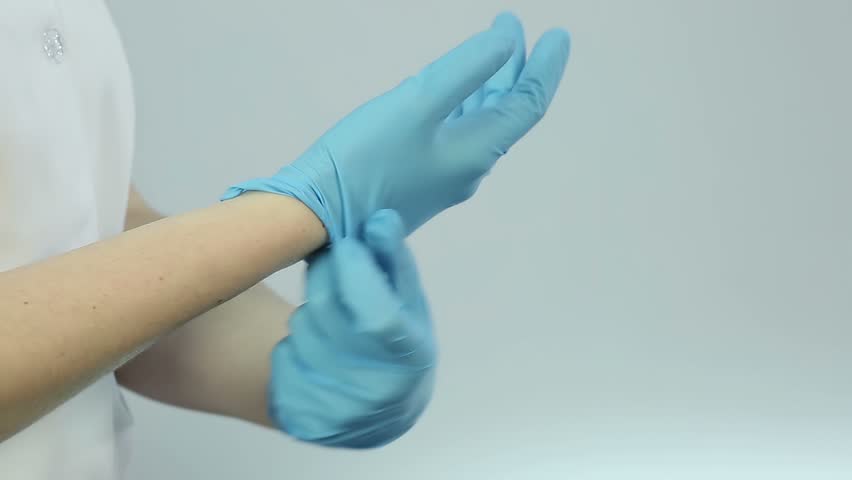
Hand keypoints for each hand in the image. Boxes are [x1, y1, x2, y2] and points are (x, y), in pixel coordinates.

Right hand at [222, 12, 570, 240]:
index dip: (545, 68)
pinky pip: (453, 132)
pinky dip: (461, 103)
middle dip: (514, 68)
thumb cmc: (364, 159)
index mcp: (476, 152)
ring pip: (478, 122)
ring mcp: (442, 176)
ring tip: (490, 47)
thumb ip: (465, 70)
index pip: (528, 106)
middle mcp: (467, 168)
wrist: (315, 218)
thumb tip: (507, 41)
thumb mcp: (416, 104)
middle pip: (505, 113)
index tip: (558, 34)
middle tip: (512, 25)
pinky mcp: (417, 178)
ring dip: (487, 83)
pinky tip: (450, 89)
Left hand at [267, 210, 435, 447]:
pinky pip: (280, 362)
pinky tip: (310, 347)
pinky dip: (290, 345)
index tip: (345, 244)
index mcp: (413, 356)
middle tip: (326, 263)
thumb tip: (381, 219)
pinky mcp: (305, 421)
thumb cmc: (399, 338)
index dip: (355, 272)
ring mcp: (340, 412)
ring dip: (306, 312)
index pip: (377, 314)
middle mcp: (379, 391)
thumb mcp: (408, 299)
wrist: (383, 409)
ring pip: (299, 333)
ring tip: (325, 312)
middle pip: (327, 313)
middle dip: (323, 278)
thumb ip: (394, 260)